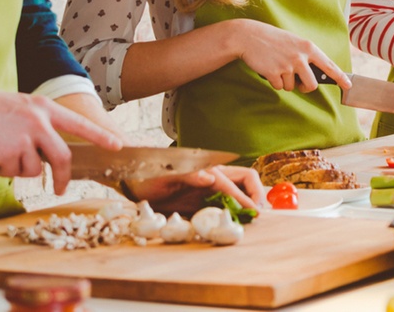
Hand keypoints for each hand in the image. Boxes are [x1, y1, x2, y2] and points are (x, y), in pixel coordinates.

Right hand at [0, 91, 122, 194]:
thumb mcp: (16, 110)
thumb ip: (36, 127)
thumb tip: (48, 157)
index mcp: (43, 107)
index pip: (78, 123)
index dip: (99, 136)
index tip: (118, 145)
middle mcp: (39, 120)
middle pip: (63, 157)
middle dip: (64, 177)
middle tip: (62, 189)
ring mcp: (26, 136)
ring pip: (33, 168)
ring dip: (16, 169)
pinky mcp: (11, 151)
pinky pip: (12, 172)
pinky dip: (1, 169)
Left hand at [124, 165, 266, 215]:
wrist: (133, 180)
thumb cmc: (147, 174)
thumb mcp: (165, 174)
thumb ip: (189, 174)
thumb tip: (210, 177)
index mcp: (207, 170)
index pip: (235, 183)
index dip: (246, 198)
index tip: (255, 211)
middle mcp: (213, 177)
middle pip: (245, 180)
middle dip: (256, 194)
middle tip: (260, 213)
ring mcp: (209, 188)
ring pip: (239, 192)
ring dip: (249, 203)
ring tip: (254, 218)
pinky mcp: (203, 199)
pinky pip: (226, 204)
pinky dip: (236, 211)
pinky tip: (237, 222)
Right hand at [233, 19, 350, 91]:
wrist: (248, 36)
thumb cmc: (273, 40)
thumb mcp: (294, 42)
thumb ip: (306, 56)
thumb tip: (313, 76)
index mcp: (308, 47)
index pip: (329, 65)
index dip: (340, 77)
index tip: (348, 85)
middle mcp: (300, 57)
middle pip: (311, 85)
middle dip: (304, 87)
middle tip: (297, 82)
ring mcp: (287, 65)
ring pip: (292, 87)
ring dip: (285, 82)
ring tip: (277, 66)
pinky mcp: (274, 73)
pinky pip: (278, 86)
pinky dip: (273, 81)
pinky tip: (268, 68)